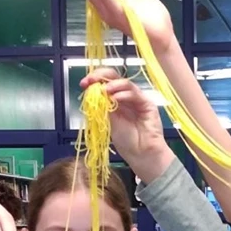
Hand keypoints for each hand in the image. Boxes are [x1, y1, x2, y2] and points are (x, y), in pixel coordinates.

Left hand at [82, 68, 172, 184]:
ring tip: (105, 91)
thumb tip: (92, 91)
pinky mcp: (147, 103)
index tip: (84, 84)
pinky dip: (123, 94)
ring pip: (125, 83)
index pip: (103, 83)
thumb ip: (102, 106)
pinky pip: (134, 93)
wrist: (141, 154)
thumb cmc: (126, 141)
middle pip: (114, 77)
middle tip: (92, 80)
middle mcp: (125, 97)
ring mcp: (136, 99)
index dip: (94, 80)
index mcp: (114, 100)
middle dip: (101, 76)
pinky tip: (116, 99)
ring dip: (113, 85)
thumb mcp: (108, 121)